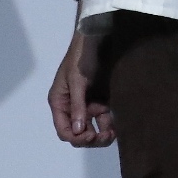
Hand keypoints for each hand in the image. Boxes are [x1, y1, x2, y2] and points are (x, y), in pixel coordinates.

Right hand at [48, 28, 114, 146]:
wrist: (97, 39)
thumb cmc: (82, 58)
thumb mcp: (77, 81)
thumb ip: (77, 106)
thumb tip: (78, 130)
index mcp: (59, 103)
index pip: (64, 130)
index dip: (76, 137)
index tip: (90, 136)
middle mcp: (71, 107)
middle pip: (78, 133)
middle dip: (90, 138)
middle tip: (105, 136)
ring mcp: (87, 105)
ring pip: (93, 129)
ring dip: (102, 134)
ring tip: (113, 133)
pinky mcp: (100, 101)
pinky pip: (104, 119)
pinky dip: (109, 125)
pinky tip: (117, 127)